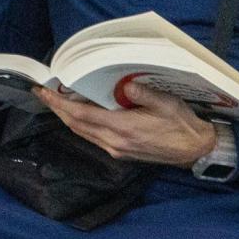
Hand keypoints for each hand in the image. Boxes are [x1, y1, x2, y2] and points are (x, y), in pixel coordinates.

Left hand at [33, 82, 218, 166]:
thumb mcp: (166, 103)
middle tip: (43, 94)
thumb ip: (142, 94)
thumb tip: (124, 85)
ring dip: (67, 117)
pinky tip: (78, 115)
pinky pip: (92, 138)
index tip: (45, 93)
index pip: (82, 114)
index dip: (60, 104)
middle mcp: (115, 141)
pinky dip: (80, 125)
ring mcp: (116, 149)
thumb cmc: (181, 125)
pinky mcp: (120, 152)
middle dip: (57, 109)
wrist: (194, 150)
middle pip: (76, 125)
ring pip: (82, 133)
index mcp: (123, 128)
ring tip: (55, 102)